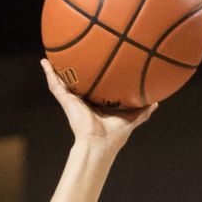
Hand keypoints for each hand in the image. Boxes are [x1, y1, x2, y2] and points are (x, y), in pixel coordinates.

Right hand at [40, 59, 155, 150]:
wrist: (99, 145)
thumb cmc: (114, 137)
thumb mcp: (131, 119)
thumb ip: (143, 111)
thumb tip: (157, 102)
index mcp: (97, 105)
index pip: (95, 89)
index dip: (94, 79)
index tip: (95, 66)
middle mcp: (84, 102)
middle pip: (78, 83)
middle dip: (75, 72)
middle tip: (73, 56)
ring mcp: (73, 101)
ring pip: (63, 82)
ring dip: (57, 70)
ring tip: (52, 56)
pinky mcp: (66, 101)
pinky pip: (55, 85)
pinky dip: (49, 73)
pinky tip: (44, 62)